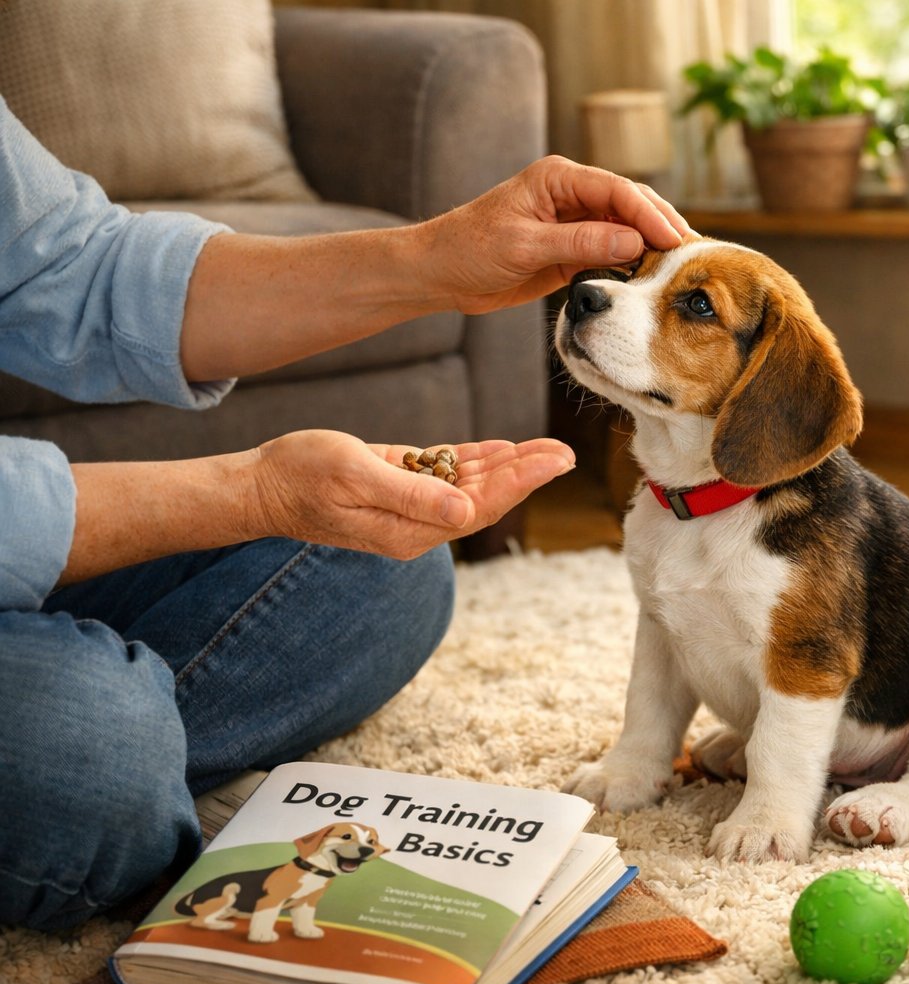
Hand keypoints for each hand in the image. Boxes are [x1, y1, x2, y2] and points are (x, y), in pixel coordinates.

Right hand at [248, 430, 573, 558]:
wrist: (262, 484)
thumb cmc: (301, 477)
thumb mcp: (356, 477)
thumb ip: (411, 494)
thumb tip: (465, 510)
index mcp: (411, 529)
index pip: (479, 507)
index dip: (520, 484)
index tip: (553, 462)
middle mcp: (418, 523)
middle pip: (485, 498)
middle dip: (528, 475)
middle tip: (566, 453)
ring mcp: (410, 506)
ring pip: (472, 485)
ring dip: (510, 466)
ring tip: (548, 449)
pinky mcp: (402, 486)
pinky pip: (448, 474)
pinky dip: (478, 461)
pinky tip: (505, 449)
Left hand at [420, 156, 690, 314]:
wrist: (440, 273)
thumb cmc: (470, 250)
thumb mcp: (525, 247)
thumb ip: (580, 243)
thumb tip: (634, 242)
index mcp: (558, 178)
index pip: (618, 190)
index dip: (650, 215)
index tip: (676, 241)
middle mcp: (571, 193)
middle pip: (630, 203)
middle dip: (661, 225)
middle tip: (692, 254)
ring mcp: (574, 220)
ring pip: (626, 227)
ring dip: (652, 243)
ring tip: (682, 266)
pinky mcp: (572, 246)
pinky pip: (612, 249)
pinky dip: (634, 261)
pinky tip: (653, 276)